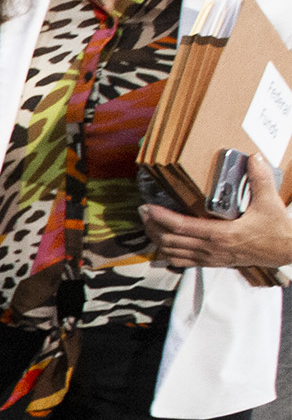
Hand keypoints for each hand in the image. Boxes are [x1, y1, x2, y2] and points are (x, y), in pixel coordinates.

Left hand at [140, 154, 291, 270]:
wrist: (285, 251)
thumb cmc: (276, 229)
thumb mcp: (269, 202)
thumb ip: (260, 178)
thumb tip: (254, 157)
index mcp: (221, 234)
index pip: (182, 226)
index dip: (161, 217)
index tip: (147, 208)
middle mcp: (211, 248)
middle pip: (171, 240)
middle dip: (153, 226)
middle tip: (142, 212)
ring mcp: (210, 258)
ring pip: (173, 252)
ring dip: (157, 239)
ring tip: (149, 225)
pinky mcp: (212, 263)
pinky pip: (183, 262)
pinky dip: (168, 253)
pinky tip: (161, 245)